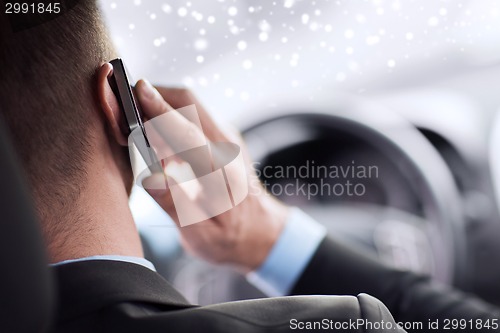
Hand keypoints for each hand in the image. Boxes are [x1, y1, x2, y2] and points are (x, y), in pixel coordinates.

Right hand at [136, 80, 289, 271]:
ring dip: (160, 103)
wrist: (260, 232)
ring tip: (134, 122)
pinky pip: (192, 116)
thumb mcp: (199, 235)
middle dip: (155, 95)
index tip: (137, 91)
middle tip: (124, 105)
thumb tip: (151, 179)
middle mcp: (227, 148)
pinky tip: (155, 135)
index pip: (188, 134)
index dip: (161, 111)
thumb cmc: (229, 238)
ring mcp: (227, 139)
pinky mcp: (222, 138)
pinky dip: (169, 115)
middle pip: (189, 103)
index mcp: (222, 174)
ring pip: (190, 105)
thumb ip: (175, 206)